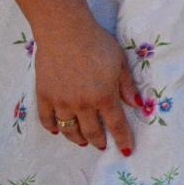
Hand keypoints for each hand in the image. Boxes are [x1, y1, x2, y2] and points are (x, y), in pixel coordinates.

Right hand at [34, 23, 137, 154]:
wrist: (66, 33)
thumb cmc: (98, 44)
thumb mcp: (121, 63)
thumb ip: (127, 86)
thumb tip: (138, 105)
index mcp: (104, 96)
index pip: (116, 125)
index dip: (122, 139)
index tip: (126, 151)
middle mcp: (82, 104)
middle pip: (91, 131)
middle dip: (99, 141)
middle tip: (102, 145)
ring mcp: (61, 101)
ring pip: (69, 129)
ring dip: (77, 138)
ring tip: (83, 142)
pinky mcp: (45, 95)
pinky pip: (47, 119)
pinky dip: (52, 127)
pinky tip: (57, 130)